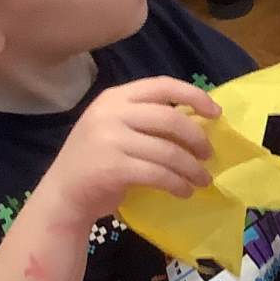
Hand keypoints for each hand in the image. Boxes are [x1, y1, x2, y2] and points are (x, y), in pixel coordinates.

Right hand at [38, 76, 218, 223]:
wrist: (63, 195)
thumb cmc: (97, 161)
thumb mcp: (116, 129)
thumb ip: (146, 120)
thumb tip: (198, 122)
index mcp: (114, 98)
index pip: (162, 85)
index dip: (194, 96)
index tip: (216, 113)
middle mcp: (110, 113)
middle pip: (171, 118)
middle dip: (197, 138)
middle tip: (208, 155)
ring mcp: (109, 139)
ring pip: (168, 150)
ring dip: (192, 168)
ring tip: (202, 180)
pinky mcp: (114, 167)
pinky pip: (159, 174)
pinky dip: (178, 184)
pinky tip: (184, 191)